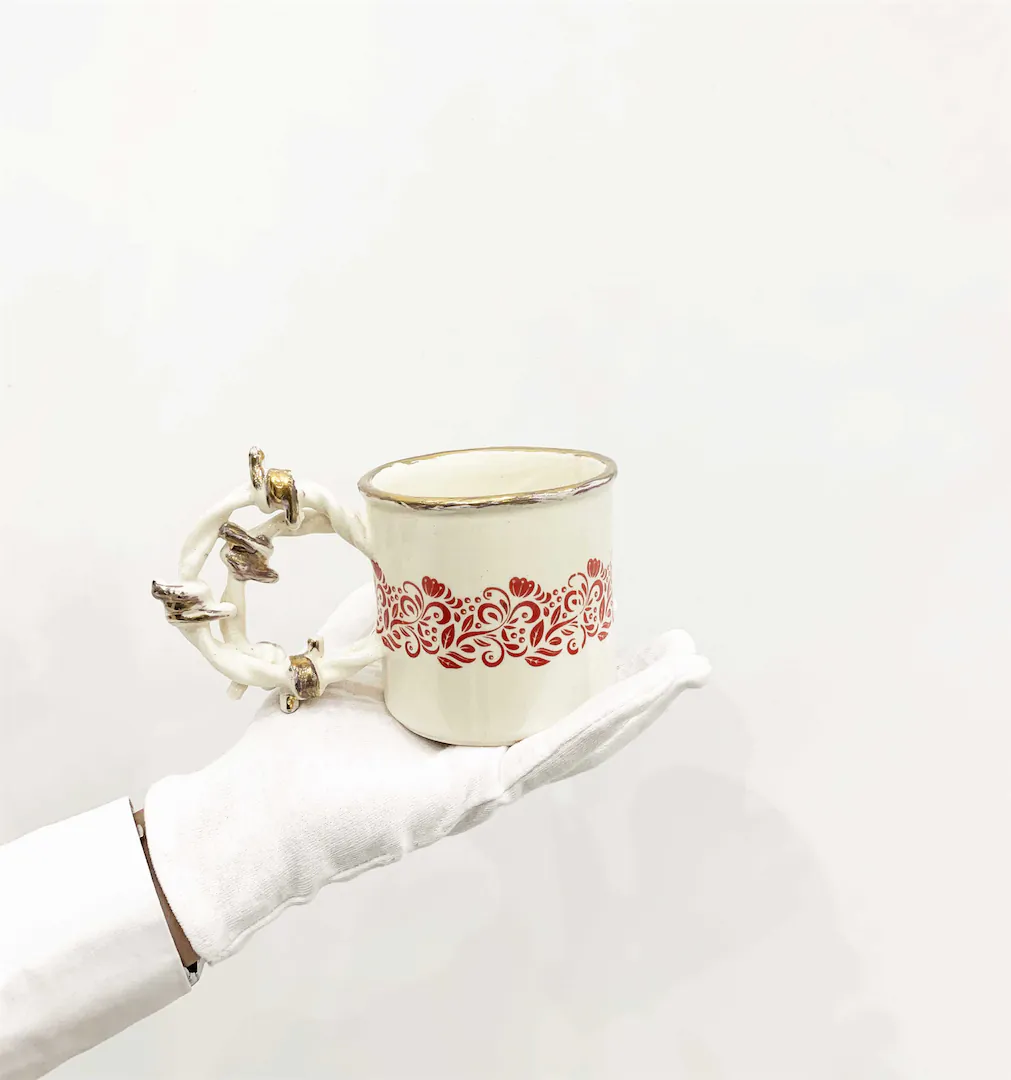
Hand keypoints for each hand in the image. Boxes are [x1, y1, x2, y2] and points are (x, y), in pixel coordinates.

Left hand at [144, 585, 709, 963]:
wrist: (260, 803)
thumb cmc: (308, 734)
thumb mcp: (360, 646)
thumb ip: (393, 606)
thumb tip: (417, 549)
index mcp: (471, 726)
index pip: (550, 696)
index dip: (597, 666)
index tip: (628, 622)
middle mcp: (490, 755)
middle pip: (582, 718)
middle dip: (639, 685)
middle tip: (684, 647)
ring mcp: (488, 778)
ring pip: (583, 738)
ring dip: (642, 701)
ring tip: (689, 665)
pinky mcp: (473, 792)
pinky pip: (548, 752)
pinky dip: (601, 721)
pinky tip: (640, 692)